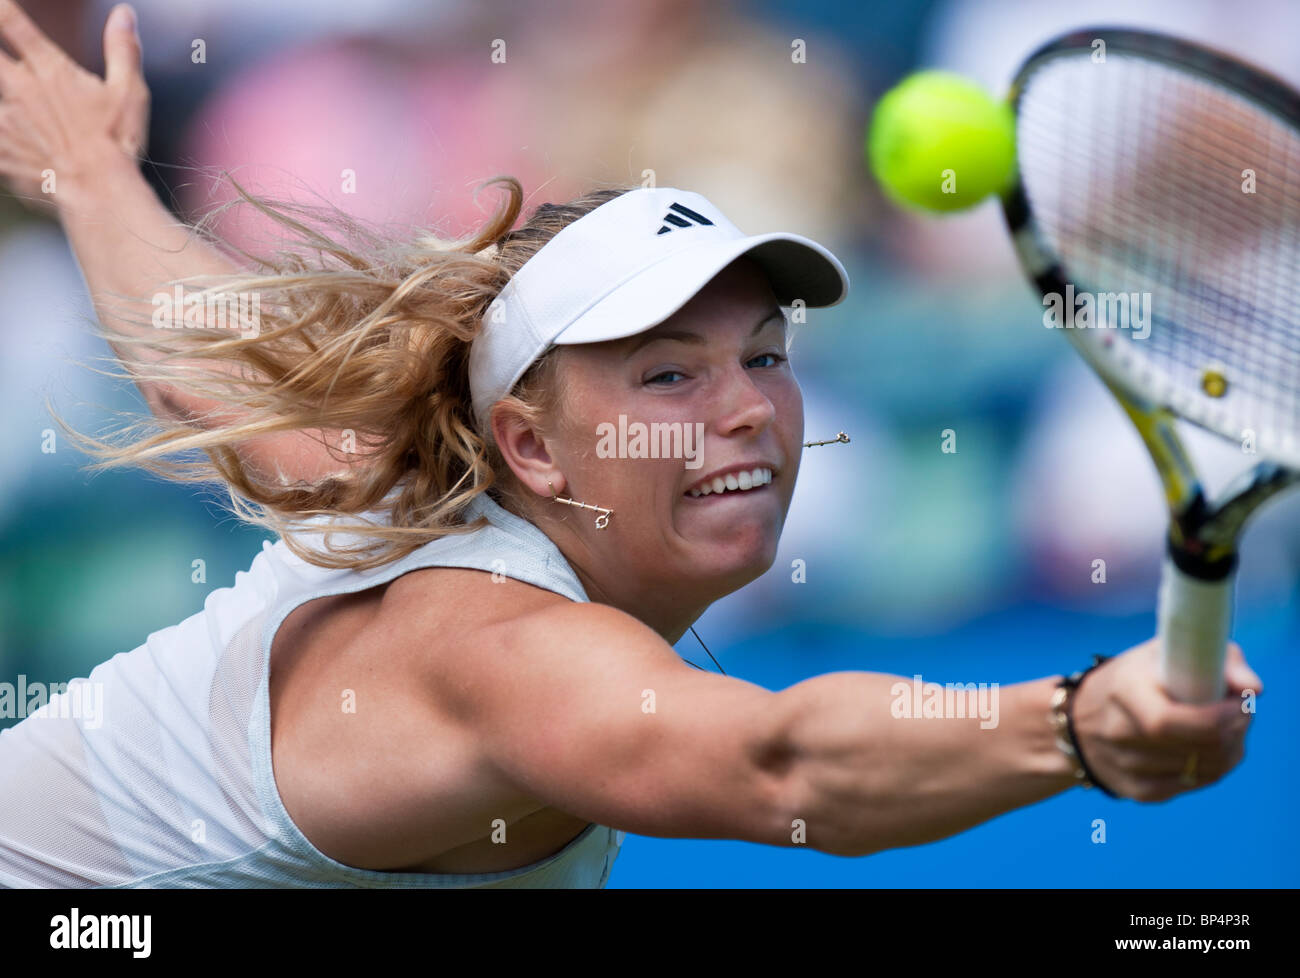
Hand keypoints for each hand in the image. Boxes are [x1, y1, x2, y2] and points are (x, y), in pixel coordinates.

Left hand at [0, 1, 148, 210]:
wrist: (98, 192)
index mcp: (48, 68)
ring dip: (0, 104)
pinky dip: (0, 141)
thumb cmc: (117, 141)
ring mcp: (3, 120)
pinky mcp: (0, 152)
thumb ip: (122, 50)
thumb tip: (124, 13)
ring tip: (8, 110)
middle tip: (1, 62)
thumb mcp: (130, 92)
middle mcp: (17, 87)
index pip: (9, 20)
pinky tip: (6, 141)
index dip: (0, 10)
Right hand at [1069, 638, 1260, 800]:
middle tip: (1240, 714)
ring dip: (1228, 749)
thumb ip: (1217, 660)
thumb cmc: (1135, 678)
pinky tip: (1210, 750)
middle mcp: (1117, 733)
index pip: (1169, 721)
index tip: (1240, 701)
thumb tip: (1253, 688)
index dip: (1217, 717)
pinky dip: (1213, 768)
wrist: (1077, 719)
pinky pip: (1193, 785)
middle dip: (1232, 731)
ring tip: (1226, 729)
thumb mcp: (1163, 653)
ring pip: (1203, 770)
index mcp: (1122, 690)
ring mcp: (1125, 767)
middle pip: (1197, 748)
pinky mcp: (1137, 792)